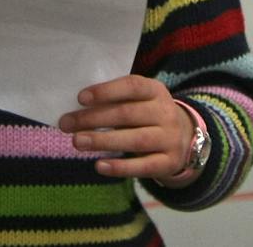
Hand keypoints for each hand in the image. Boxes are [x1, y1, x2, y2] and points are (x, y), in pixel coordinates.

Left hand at [58, 76, 192, 180]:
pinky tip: (99, 166)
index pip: (132, 86)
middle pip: (127, 114)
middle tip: (66, 124)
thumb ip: (117, 101)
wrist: (185, 139)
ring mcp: (170, 139)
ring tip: (77, 142)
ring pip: (135, 140)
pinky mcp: (169, 162)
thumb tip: (77, 110)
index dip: (106, 91)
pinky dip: (120, 167)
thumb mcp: (141, 101)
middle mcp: (166, 113)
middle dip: (94, 119)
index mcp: (155, 91)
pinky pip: (143, 166)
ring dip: (103, 141)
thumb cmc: (148, 115)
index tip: (80, 98)